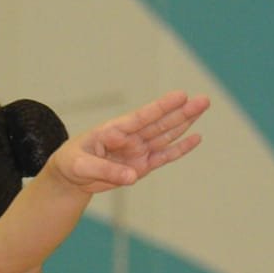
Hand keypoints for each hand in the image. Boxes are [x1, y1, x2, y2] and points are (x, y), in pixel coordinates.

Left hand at [50, 90, 209, 193]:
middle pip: (159, 123)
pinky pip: (164, 156)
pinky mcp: (141, 165)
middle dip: (181, 112)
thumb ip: (104, 170)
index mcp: (112, 131)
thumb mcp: (79, 166)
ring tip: (202, 107)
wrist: (70, 177)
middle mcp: (129, 138)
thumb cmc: (70, 164)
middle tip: (203, 99)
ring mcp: (137, 151)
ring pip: (165, 135)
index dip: (160, 107)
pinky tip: (196, 137)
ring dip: (184, 123)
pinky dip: (180, 148)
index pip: (140, 117)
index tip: (180, 95)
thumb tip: (133, 176)